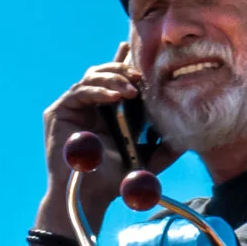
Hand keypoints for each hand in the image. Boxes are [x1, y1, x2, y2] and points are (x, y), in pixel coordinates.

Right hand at [37, 42, 181, 234]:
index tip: (136, 49)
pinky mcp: (58, 112)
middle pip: (104, 73)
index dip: (124, 62)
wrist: (90, 196)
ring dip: (115, 79)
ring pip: (92, 77)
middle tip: (141, 75)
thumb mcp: (146, 159)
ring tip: (132, 89)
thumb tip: (188, 136)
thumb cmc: (114, 181)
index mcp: (105, 112)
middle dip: (124, 70)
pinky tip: (117, 96)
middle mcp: (87, 107)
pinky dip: (99, 91)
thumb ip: (164, 147)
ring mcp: (71, 108)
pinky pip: (79, 91)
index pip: (115, 81)